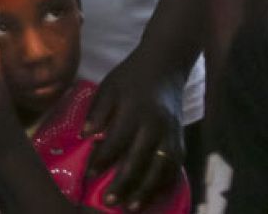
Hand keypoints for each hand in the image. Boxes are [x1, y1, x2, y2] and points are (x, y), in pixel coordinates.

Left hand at [82, 53, 183, 210]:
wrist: (165, 66)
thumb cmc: (131, 77)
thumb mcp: (109, 86)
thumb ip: (97, 111)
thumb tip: (85, 135)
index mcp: (135, 109)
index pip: (117, 140)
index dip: (103, 159)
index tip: (89, 175)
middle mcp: (156, 124)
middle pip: (141, 159)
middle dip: (125, 183)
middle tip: (110, 201)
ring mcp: (172, 133)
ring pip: (162, 168)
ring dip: (148, 190)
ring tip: (132, 207)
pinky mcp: (181, 139)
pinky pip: (175, 166)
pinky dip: (165, 184)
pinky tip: (153, 196)